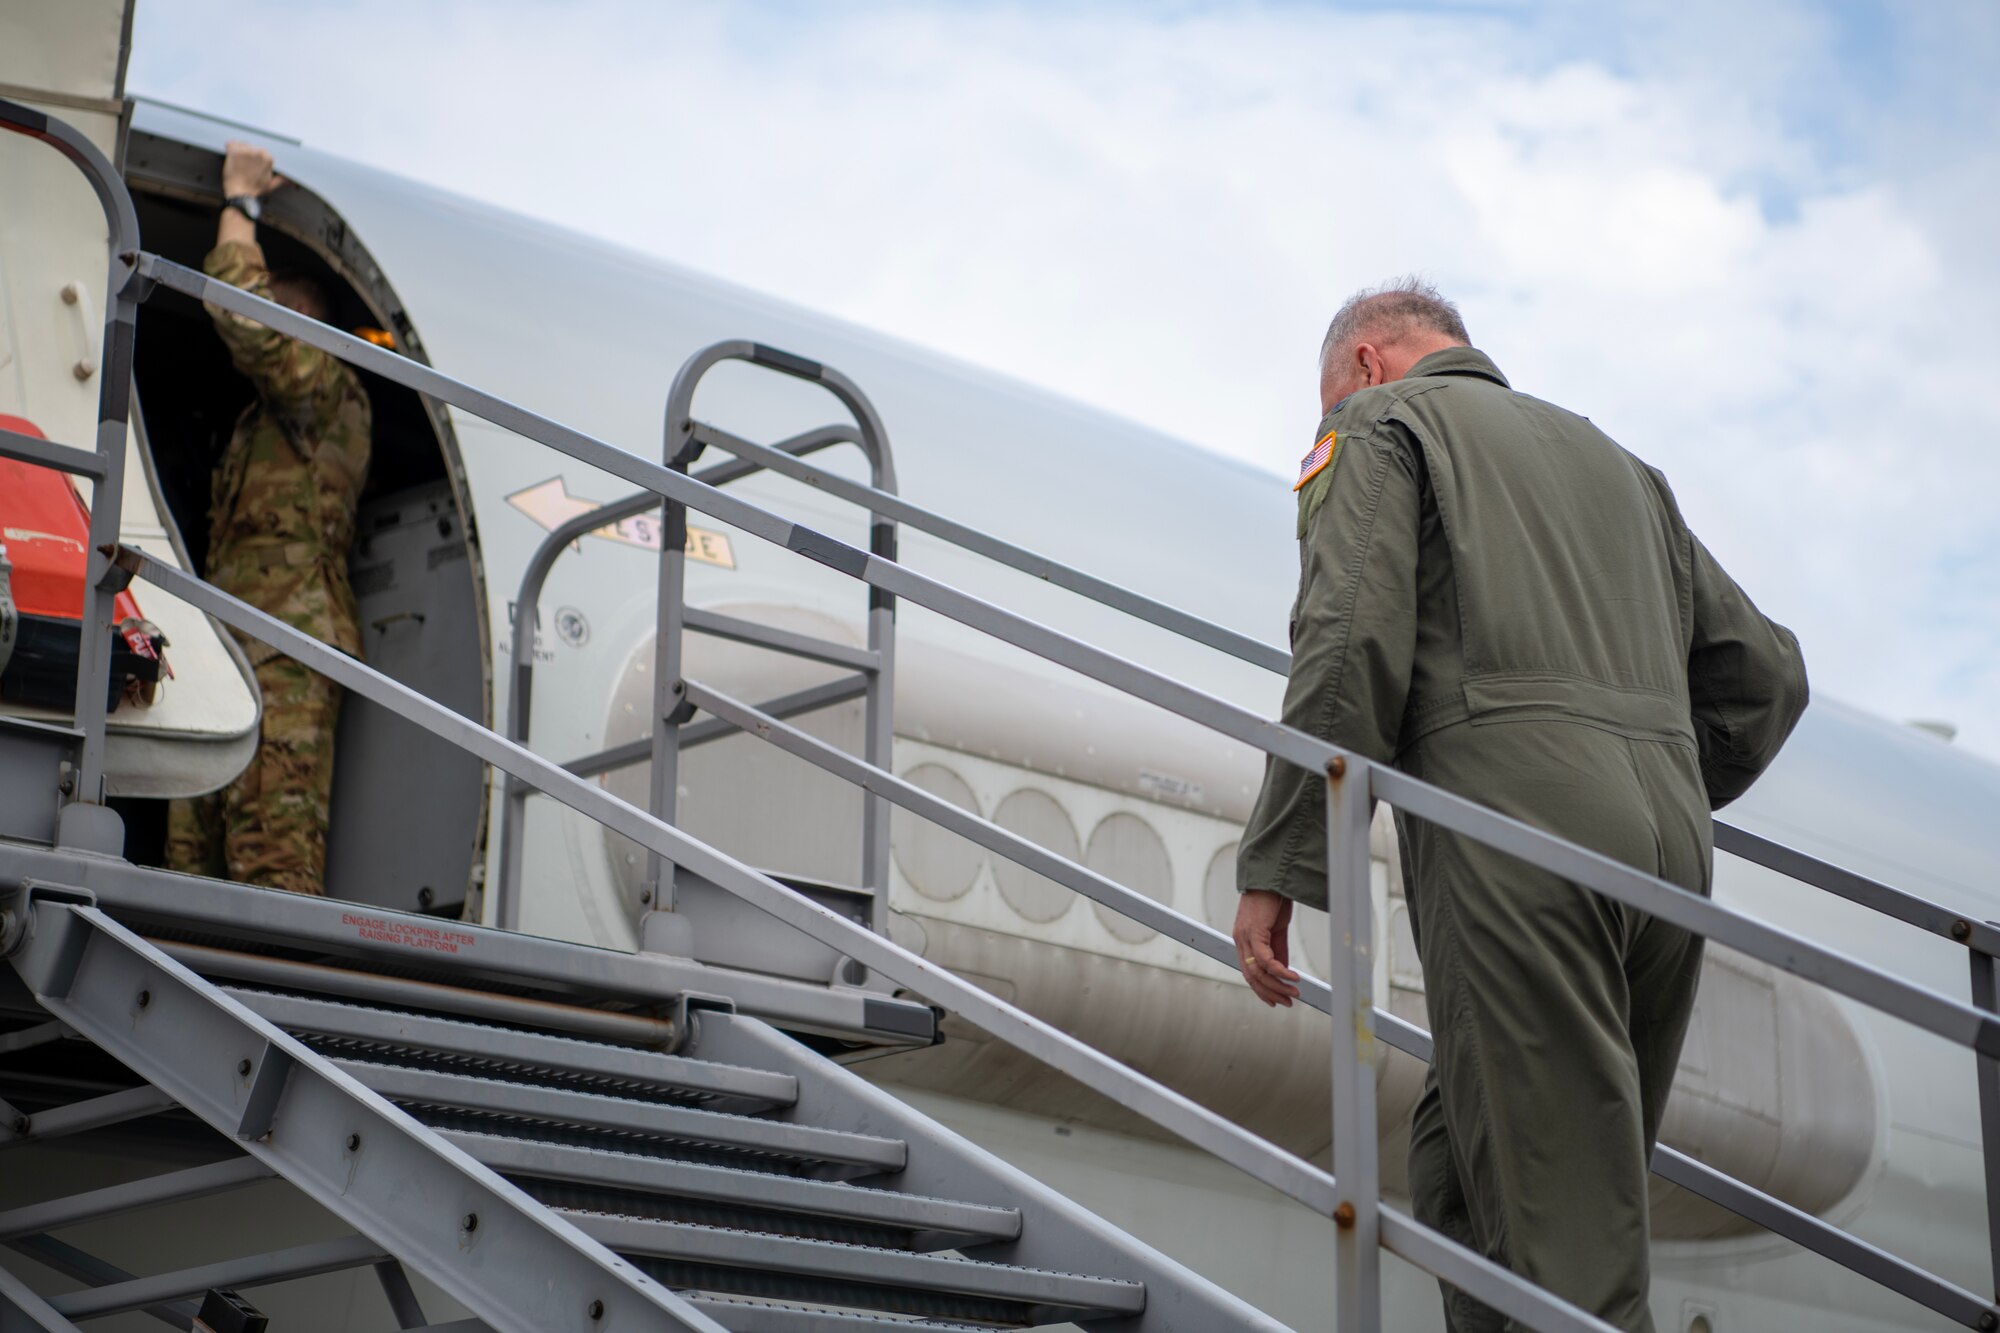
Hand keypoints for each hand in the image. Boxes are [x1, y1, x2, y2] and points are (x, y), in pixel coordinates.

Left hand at [222, 140, 284, 198]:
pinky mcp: (234, 152)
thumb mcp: (271, 185)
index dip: (254, 158)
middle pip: (250, 147)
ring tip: (237, 163)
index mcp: (268, 158)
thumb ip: (280, 180)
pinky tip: (231, 157)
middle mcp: (258, 152)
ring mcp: (246, 151)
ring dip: (238, 152)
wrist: (241, 194)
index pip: (260, 151)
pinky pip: (230, 144)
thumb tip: (288, 181)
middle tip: (243, 166)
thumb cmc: (255, 190)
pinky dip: (229, 148)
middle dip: (246, 154)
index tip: (251, 165)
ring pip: (240, 145)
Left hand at [1234, 889, 1300, 1006]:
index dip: (1262, 990)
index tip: (1277, 1000)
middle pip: (1252, 978)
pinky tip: (1293, 976)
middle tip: (1289, 1001)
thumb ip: (1277, 950)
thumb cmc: (1273, 900)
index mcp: (1244, 941)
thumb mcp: (1276, 929)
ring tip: (1294, 991)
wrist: (1272, 878)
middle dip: (1271, 993)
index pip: (1250, 973)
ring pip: (1258, 972)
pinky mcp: (1254, 932)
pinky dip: (1279, 971)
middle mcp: (1240, 941)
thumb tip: (1282, 970)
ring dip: (1278, 985)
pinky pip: (1265, 960)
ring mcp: (1245, 937)